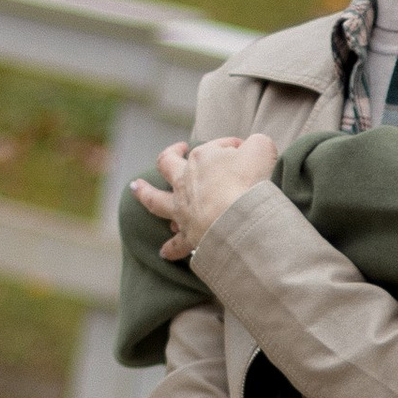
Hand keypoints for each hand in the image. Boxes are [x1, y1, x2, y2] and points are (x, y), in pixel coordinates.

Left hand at [130, 133, 279, 258]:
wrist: (236, 217)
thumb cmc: (248, 181)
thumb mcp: (261, 150)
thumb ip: (257, 144)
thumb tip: (252, 148)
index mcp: (201, 158)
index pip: (215, 146)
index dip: (232, 146)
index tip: (246, 150)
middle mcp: (185, 181)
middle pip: (168, 163)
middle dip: (170, 155)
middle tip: (177, 150)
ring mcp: (183, 209)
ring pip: (155, 199)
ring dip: (144, 193)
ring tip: (135, 188)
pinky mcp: (188, 235)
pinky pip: (176, 243)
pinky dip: (170, 248)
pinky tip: (164, 253)